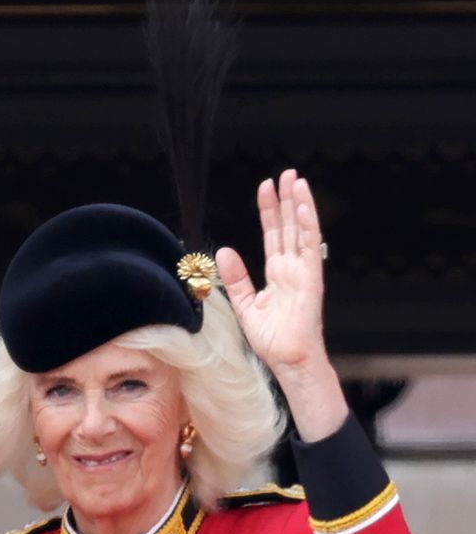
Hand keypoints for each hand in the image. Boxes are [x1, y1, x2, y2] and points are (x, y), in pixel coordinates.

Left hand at [217, 169, 347, 440]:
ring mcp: (304, 272)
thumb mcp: (244, 303)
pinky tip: (303, 207)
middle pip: (289, 227)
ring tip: (296, 180)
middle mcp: (293, 268)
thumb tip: (223, 252)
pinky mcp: (311, 280)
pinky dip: (307, 226)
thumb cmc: (271, 338)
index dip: (269, 211)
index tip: (265, 187)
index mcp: (278, 273)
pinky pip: (310, 248)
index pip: (274, 234)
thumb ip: (235, 278)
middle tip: (285, 173)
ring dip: (300, 205)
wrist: (286, 360)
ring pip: (302, 231)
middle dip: (286, 200)